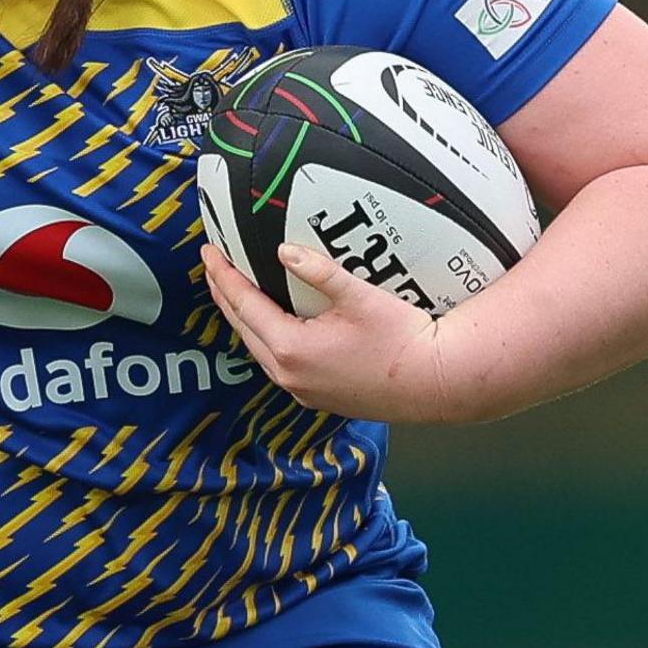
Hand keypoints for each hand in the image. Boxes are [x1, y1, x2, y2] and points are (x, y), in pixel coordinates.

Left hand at [201, 241, 482, 423]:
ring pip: (258, 348)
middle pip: (243, 328)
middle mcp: (289, 375)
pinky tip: (269, 324)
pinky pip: (277, 363)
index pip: (244, 305)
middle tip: (213, 265)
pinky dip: (264, 338)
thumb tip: (283, 250)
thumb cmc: (405, 339)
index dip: (223, 276)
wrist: (437, 383)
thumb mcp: (360, 297)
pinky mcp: (317, 397)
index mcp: (291, 349)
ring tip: (232, 291)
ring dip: (243, 318)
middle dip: (225, 295)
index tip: (209, 252)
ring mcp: (301, 390)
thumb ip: (319, 272)